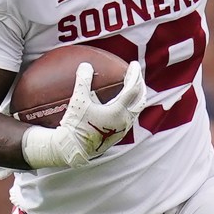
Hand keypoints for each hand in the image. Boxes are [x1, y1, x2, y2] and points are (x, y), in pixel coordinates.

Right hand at [22, 61, 146, 168]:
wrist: (73, 149)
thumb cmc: (75, 125)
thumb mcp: (78, 101)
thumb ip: (83, 81)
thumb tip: (86, 65)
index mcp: (117, 111)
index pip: (132, 89)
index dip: (134, 74)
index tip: (133, 64)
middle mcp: (124, 121)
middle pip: (140, 100)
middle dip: (141, 85)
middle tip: (137, 74)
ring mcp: (122, 129)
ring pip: (137, 110)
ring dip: (138, 96)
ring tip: (134, 88)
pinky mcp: (118, 135)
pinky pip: (130, 117)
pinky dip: (131, 106)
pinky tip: (123, 104)